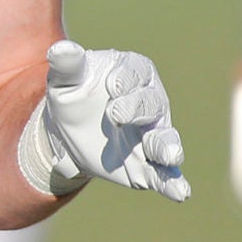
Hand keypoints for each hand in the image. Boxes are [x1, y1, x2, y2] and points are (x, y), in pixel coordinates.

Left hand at [21, 39, 189, 200]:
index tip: (109, 86)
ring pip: (164, 138)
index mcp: (133, 73)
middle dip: (137, 109)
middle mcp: (151, 101)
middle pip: (152, 103)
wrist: (69, 131)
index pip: (135, 72)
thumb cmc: (73, 94)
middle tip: (117, 115)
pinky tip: (181, 193)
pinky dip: (173, 182)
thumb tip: (60, 49)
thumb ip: (67, 65)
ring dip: (166, 146)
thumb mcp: (65, 79)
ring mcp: (153, 133)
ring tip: (168, 155)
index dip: (124, 80)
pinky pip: (166, 173)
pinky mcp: (149, 162)